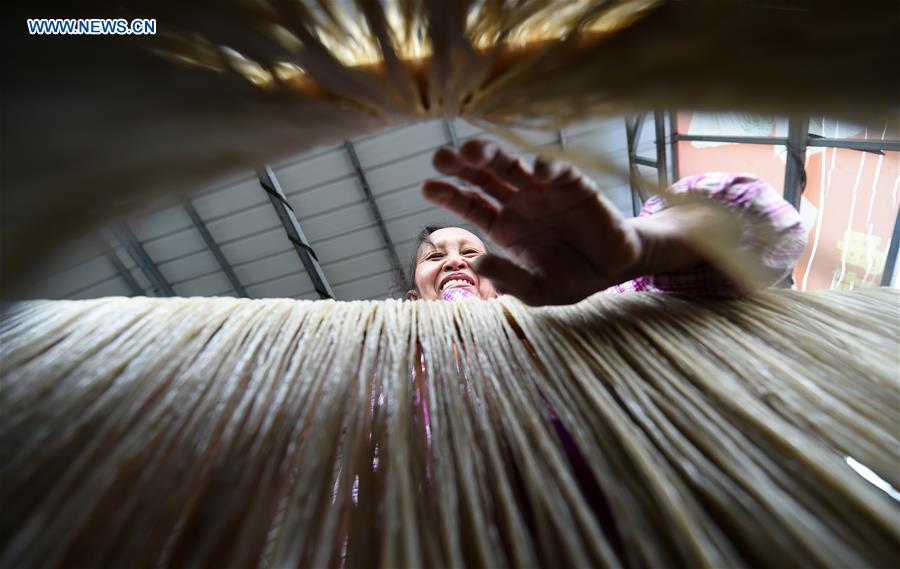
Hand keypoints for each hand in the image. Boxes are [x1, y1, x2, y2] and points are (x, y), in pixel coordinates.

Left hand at [422, 139, 644, 304]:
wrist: (614, 269)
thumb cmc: (570, 278)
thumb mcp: (537, 290)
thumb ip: (509, 279)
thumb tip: (478, 265)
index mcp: (503, 225)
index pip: (470, 204)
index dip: (449, 194)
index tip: (427, 186)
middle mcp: (518, 202)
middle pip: (484, 177)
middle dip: (463, 165)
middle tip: (442, 157)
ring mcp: (544, 190)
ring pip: (513, 166)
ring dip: (494, 156)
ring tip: (475, 150)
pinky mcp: (575, 185)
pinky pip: (558, 172)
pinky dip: (547, 168)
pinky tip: (536, 169)